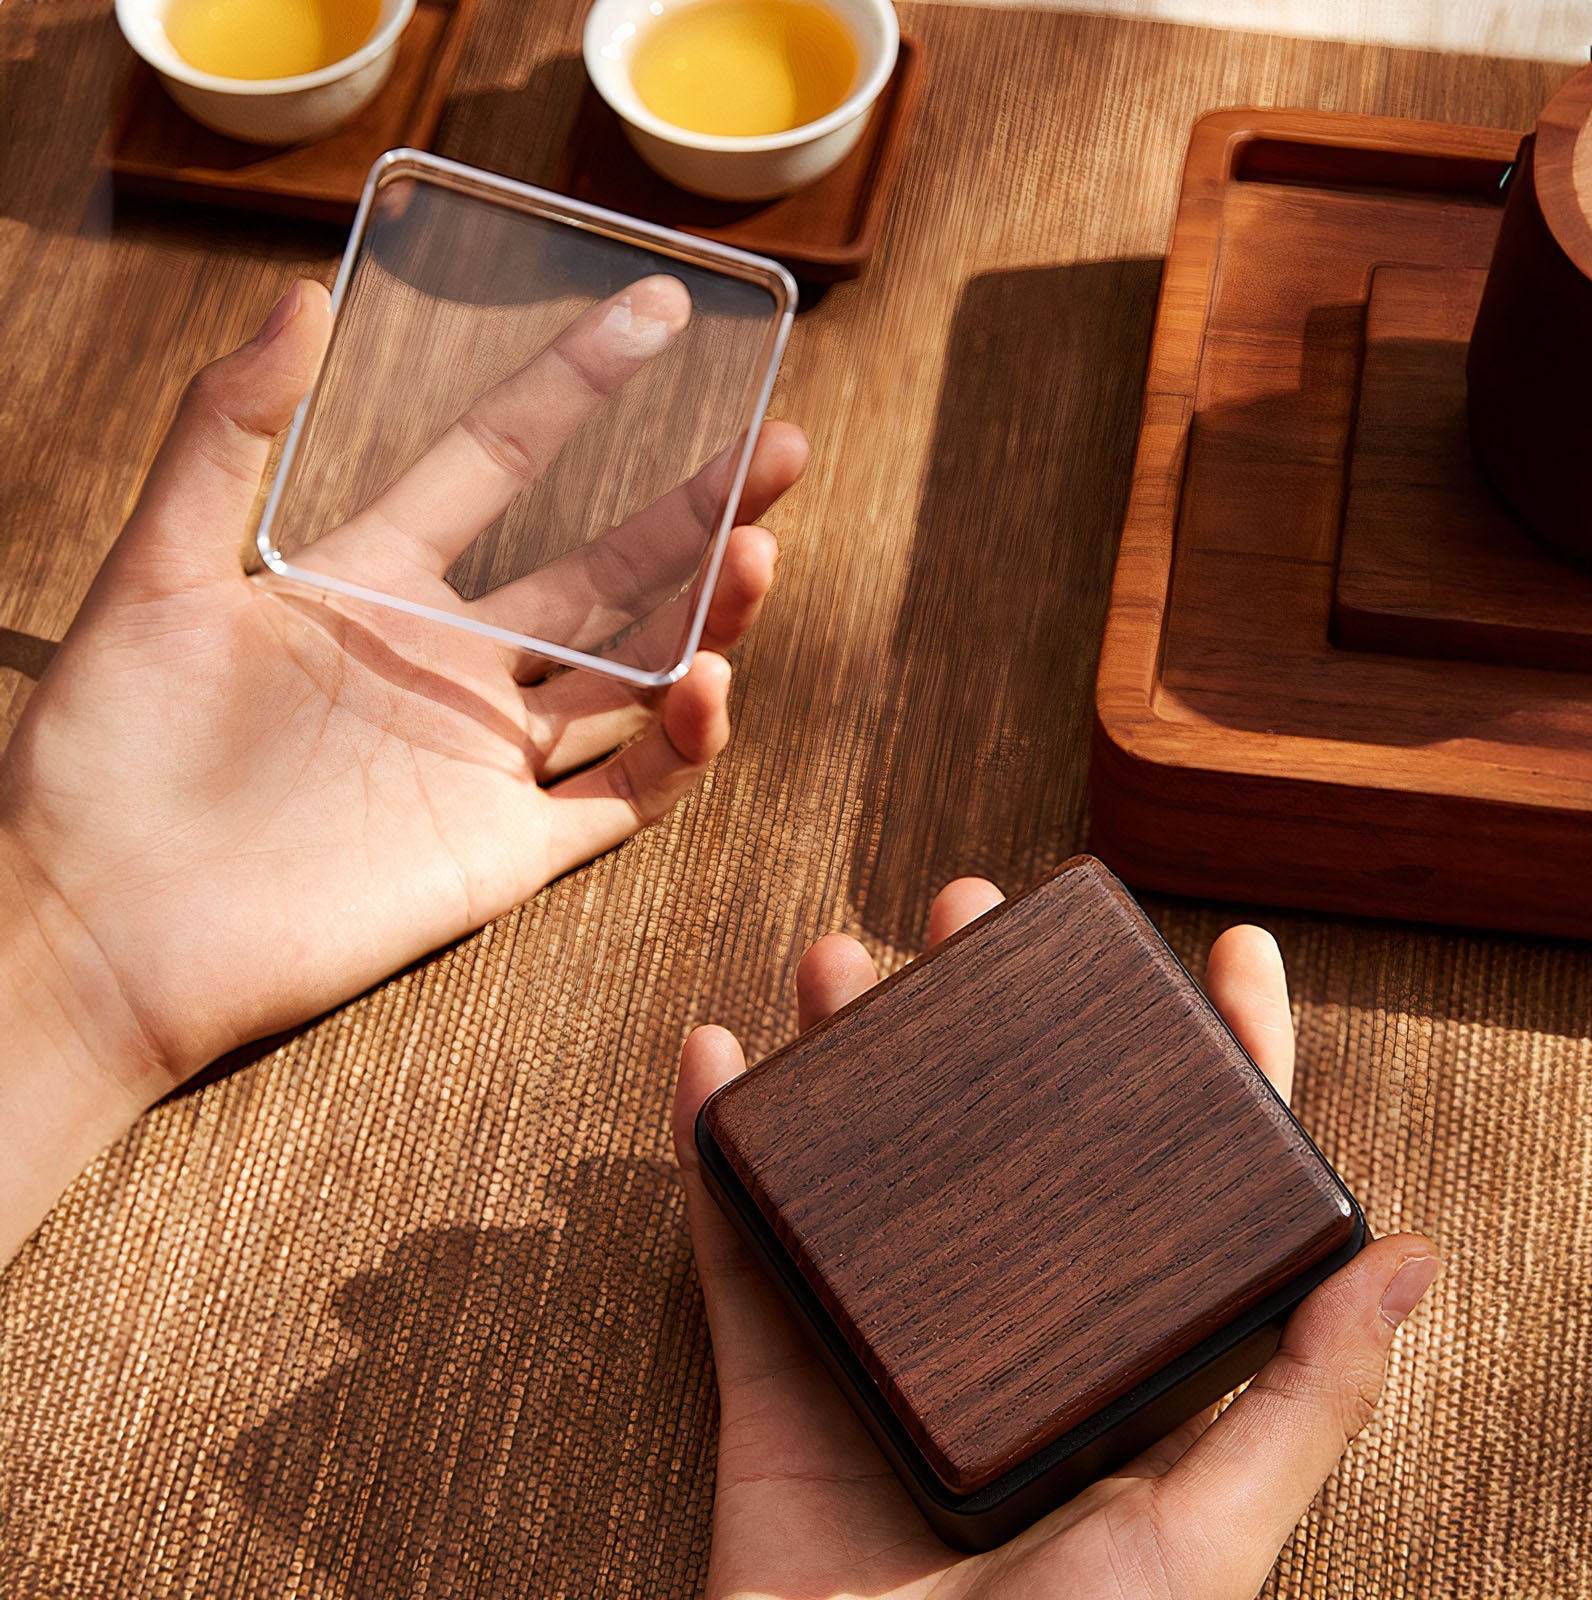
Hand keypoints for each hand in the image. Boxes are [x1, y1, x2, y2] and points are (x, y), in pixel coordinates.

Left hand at [0, 276, 805, 1262]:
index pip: (504, 458)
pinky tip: (707, 688)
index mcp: (375, 580)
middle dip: (699, 504)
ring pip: (634, 672)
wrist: (101, 931)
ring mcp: (485, 757)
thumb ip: (227, 433)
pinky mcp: (504, 852)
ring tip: (763, 552)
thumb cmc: (107, 753)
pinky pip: (622, 796)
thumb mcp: (154, 568)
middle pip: (607, 567)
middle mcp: (449, 660)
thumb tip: (301, 294)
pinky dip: (678, 748)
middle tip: (782, 446)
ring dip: (709, 615)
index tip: (660, 314)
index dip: (580, 383)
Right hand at [673, 879, 1437, 1599]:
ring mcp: (882, 1348)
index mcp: (1120, 1361)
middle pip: (1006, 1131)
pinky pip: (735, 1244)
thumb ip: (1303, 1401)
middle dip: (991, 1008)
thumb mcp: (1206, 1538)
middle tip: (971, 912)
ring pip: (866, 1159)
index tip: (1225, 946)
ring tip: (837, 957)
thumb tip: (1412, 1256)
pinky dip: (713, 1146)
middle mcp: (1006, 1333)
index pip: (1190, 1182)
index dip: (1219, 1059)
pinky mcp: (774, 1380)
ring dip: (846, 1047)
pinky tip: (709, 1055)